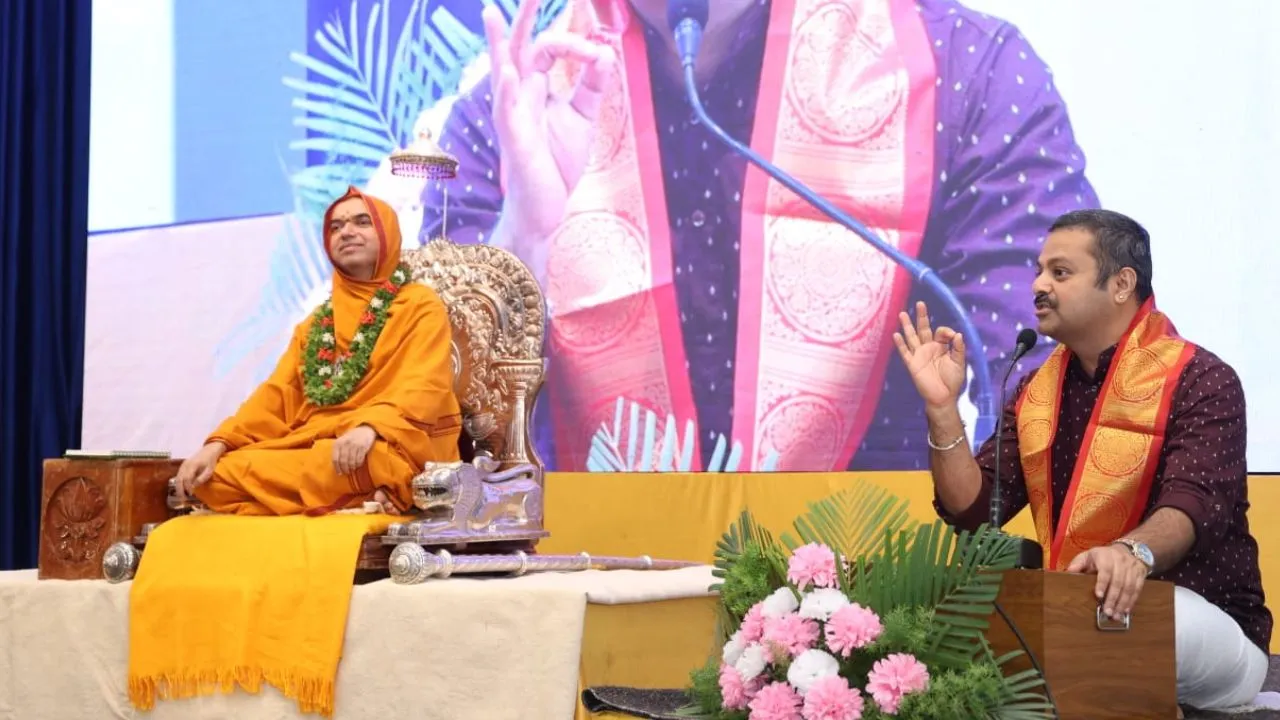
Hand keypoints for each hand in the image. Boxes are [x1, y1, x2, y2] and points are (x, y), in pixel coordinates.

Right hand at [174, 441, 226, 498]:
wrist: (209, 450)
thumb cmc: (211, 461)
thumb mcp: (209, 470)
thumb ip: (202, 478)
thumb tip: (194, 486)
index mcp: (192, 465)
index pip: (187, 478)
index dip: (188, 487)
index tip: (191, 494)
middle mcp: (185, 465)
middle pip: (179, 480)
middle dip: (180, 490)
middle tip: (183, 500)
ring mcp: (182, 465)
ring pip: (177, 479)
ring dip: (178, 489)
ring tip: (181, 497)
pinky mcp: (182, 467)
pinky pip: (178, 477)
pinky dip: (179, 485)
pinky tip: (182, 491)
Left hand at [332, 425, 377, 474]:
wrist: (364, 429)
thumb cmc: (351, 437)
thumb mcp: (341, 441)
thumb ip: (338, 451)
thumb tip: (336, 466)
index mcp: (338, 443)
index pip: (335, 459)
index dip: (337, 468)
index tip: (339, 473)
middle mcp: (345, 444)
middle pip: (343, 461)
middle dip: (345, 469)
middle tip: (346, 472)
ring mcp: (354, 445)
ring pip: (351, 461)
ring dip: (352, 467)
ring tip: (352, 469)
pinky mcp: (363, 447)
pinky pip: (359, 459)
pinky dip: (358, 464)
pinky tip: (357, 465)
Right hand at [483, 0, 616, 243]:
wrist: (546, 207)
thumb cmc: (556, 162)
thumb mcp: (582, 118)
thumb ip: (592, 86)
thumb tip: (605, 53)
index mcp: (536, 87)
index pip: (548, 49)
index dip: (574, 44)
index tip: (598, 53)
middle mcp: (521, 95)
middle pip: (519, 48)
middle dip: (523, 19)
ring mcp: (513, 115)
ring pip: (502, 72)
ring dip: (498, 44)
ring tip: (492, 15)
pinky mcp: (514, 138)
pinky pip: (506, 110)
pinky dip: (507, 90)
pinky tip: (509, 72)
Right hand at [892, 301, 967, 409]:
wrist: (943, 397)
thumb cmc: (952, 380)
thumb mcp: (959, 362)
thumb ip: (959, 348)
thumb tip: (958, 333)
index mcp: (941, 347)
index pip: (940, 332)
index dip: (946, 331)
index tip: (952, 336)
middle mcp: (928, 348)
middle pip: (923, 329)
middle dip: (922, 316)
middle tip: (920, 303)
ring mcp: (919, 355)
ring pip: (912, 337)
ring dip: (907, 326)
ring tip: (902, 314)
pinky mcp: (912, 364)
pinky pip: (905, 352)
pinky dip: (900, 344)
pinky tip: (896, 335)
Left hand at [1066, 544, 1149, 619]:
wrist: (1126, 549)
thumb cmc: (1102, 556)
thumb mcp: (1088, 555)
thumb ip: (1078, 564)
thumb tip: (1068, 572)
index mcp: (1105, 556)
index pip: (1105, 570)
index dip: (1102, 583)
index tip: (1098, 596)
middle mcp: (1120, 560)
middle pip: (1118, 581)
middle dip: (1113, 598)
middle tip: (1107, 612)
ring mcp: (1132, 567)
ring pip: (1129, 587)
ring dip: (1122, 603)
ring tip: (1116, 615)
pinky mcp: (1141, 573)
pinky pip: (1138, 589)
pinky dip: (1132, 601)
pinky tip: (1126, 610)